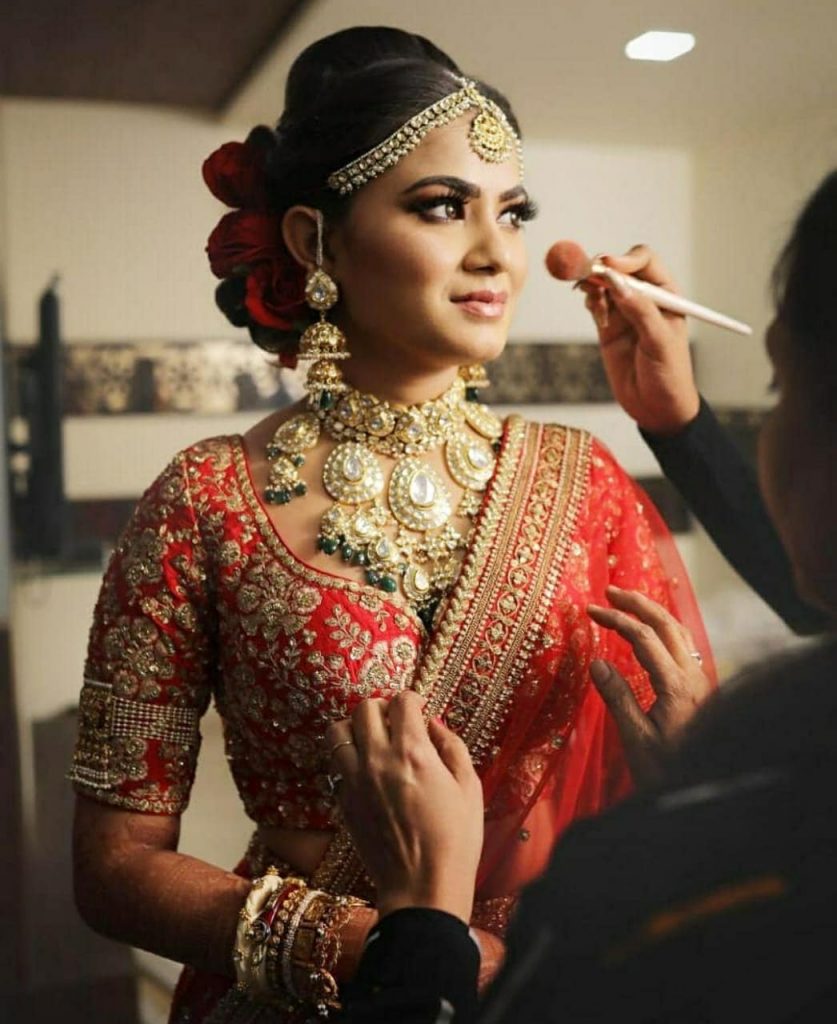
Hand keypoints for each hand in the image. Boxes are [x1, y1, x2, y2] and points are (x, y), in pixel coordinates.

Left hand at [325, 691, 483, 923]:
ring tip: (371, 740)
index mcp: (413, 751)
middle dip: (382, 708)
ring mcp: (355, 780)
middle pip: (364, 708)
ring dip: (354, 728)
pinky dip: (346, 757)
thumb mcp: (469, 787)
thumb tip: (434, 724)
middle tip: (395, 722)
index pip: (402, 701)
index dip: (413, 701)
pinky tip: (365, 769)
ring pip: (337, 731)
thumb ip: (451, 746)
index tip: (420, 711)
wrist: (422, 888)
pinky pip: (334, 764)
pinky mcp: (343, 801)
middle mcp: (378, 759)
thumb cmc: (455, 840)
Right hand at [579, 245, 699, 434]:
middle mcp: (644, 297)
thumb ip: (639, 311)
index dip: (625, 260)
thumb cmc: (669, 376)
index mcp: (666, 294)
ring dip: (593, 285)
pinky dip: (590, 301)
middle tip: (587, 277)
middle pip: (618, 267)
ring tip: (594, 303)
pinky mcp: (607, 327)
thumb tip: (617, 283)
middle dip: (602, 268)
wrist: (655, 407)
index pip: (644, 261)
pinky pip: (594, 302)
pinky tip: (595, 313)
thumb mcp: (659, 342)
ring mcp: (624, 311)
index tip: (608, 267)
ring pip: (602, 283)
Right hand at [587, 585, 711, 787]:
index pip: (643, 637)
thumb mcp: (636, 739)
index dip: (616, 619)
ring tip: (628, 602)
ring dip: (653, 612)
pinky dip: (665, 628)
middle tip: (609, 591)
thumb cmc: (668, 772)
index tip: (591, 611)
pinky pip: (684, 645)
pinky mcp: (700, 687)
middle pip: (667, 623)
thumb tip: (596, 662)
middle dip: (637, 603)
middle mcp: (693, 676)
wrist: (707, 790)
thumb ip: (617, 697)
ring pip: (679, 631)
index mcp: (676, 685)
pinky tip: (652, 632)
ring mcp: (701, 680)